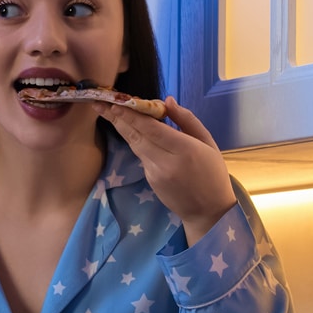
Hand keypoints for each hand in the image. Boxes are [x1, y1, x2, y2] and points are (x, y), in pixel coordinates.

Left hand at [93, 96, 234, 243]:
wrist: (208, 211)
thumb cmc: (212, 173)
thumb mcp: (208, 142)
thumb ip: (186, 120)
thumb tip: (167, 101)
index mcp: (184, 150)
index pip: (151, 129)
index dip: (131, 115)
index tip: (115, 102)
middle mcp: (166, 162)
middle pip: (136, 136)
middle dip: (116, 118)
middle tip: (99, 102)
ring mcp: (155, 173)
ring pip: (135, 145)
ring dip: (120, 127)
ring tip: (106, 111)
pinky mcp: (150, 181)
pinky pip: (141, 156)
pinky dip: (134, 140)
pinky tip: (128, 128)